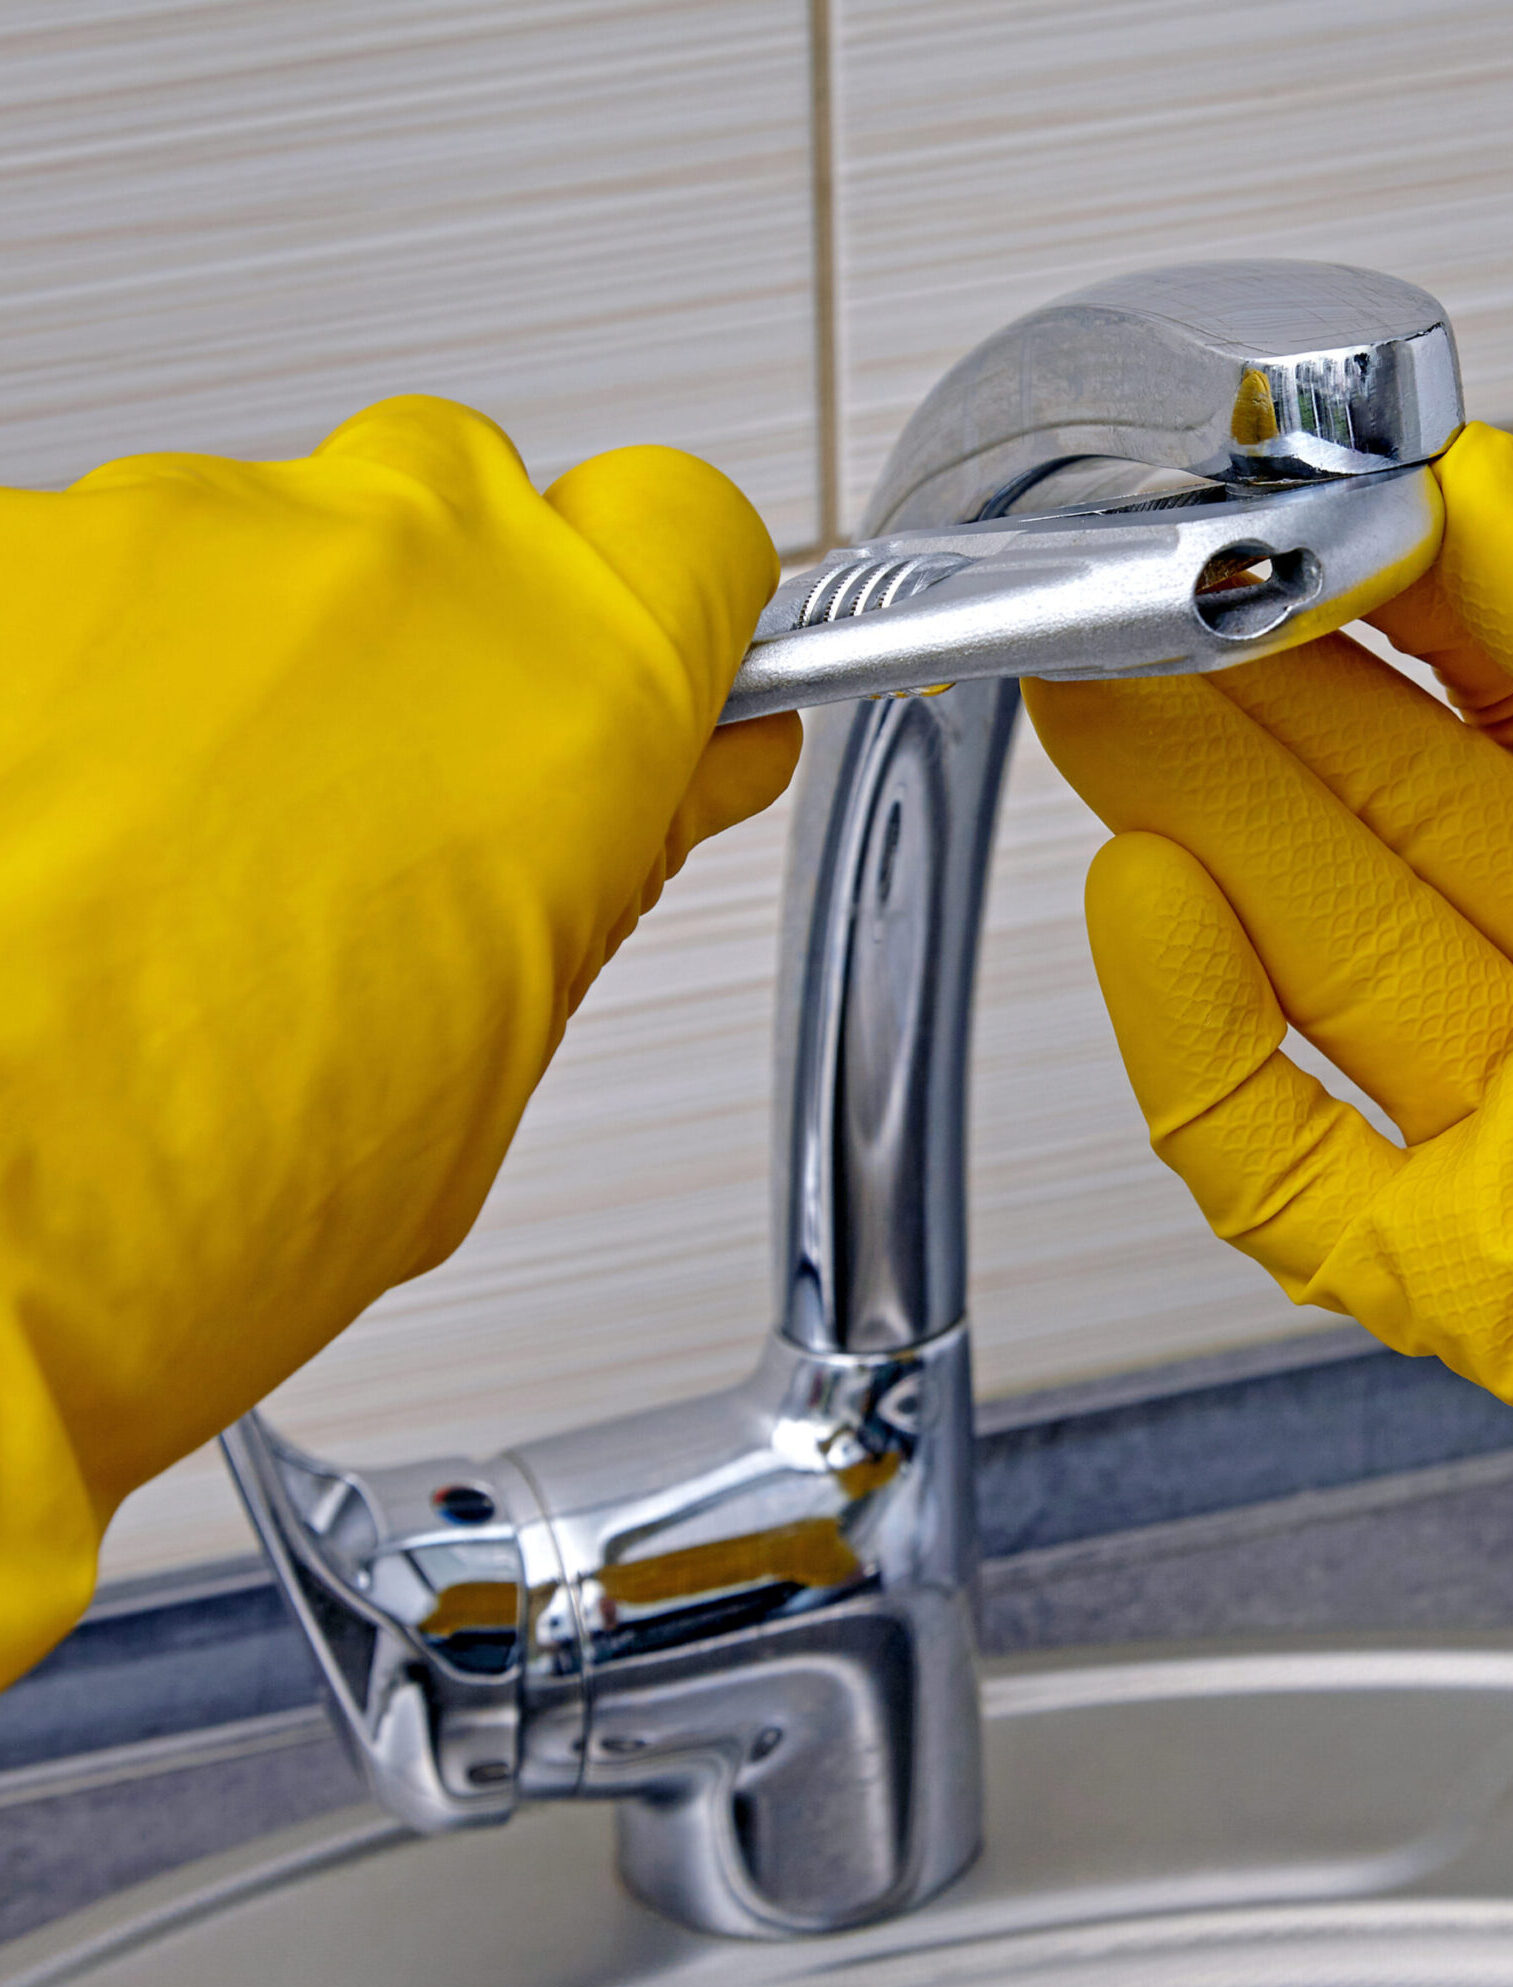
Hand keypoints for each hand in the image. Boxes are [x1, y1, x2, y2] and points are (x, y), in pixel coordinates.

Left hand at [0, 396, 798, 1682]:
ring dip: (254, 672)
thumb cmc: (194, 1196)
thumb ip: (597, 872)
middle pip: (470, 508)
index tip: (652, 681)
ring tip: (181, 873)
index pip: (692, 529)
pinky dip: (87, 684)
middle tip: (404, 807)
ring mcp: (170, 536)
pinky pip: (85, 582)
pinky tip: (60, 844)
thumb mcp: (493, 1062)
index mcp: (569, 697)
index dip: (675, 609)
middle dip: (455, 635)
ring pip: (264, 550)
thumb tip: (668, 781)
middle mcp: (385, 569)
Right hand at [1029, 421, 1512, 1622]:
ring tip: (1091, 692)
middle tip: (1126, 587)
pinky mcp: (1492, 1272)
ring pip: (1312, 957)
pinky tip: (1152, 917)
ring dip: (1193, 827)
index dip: (1367, 595)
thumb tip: (1495, 502)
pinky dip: (1201, 1052)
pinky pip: (1291, 1167)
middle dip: (1235, 694)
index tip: (1275, 510)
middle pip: (1367, 811)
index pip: (1485, 687)